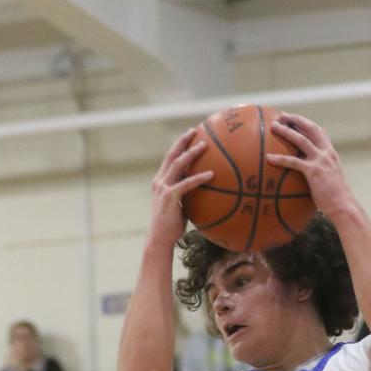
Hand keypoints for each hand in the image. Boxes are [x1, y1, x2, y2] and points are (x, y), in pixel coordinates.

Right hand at [149, 128, 212, 247]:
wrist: (159, 240)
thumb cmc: (171, 228)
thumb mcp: (179, 208)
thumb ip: (187, 197)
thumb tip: (204, 194)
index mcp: (160, 182)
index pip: (169, 159)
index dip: (178, 146)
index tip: (189, 136)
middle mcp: (159, 181)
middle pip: (172, 154)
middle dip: (183, 141)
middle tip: (195, 130)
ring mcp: (163, 188)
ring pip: (178, 164)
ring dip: (192, 153)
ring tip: (205, 145)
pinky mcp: (170, 197)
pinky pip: (187, 183)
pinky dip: (199, 178)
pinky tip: (211, 174)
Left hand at [268, 113, 352, 216]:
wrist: (343, 205)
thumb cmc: (335, 198)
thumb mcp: (329, 179)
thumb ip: (320, 172)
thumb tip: (308, 176)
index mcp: (330, 153)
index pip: (319, 131)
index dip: (306, 123)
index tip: (294, 119)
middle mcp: (326, 152)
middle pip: (310, 128)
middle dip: (295, 119)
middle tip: (281, 116)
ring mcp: (320, 160)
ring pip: (300, 140)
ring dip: (286, 131)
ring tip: (273, 126)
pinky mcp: (313, 171)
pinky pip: (293, 162)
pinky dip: (280, 159)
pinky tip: (268, 158)